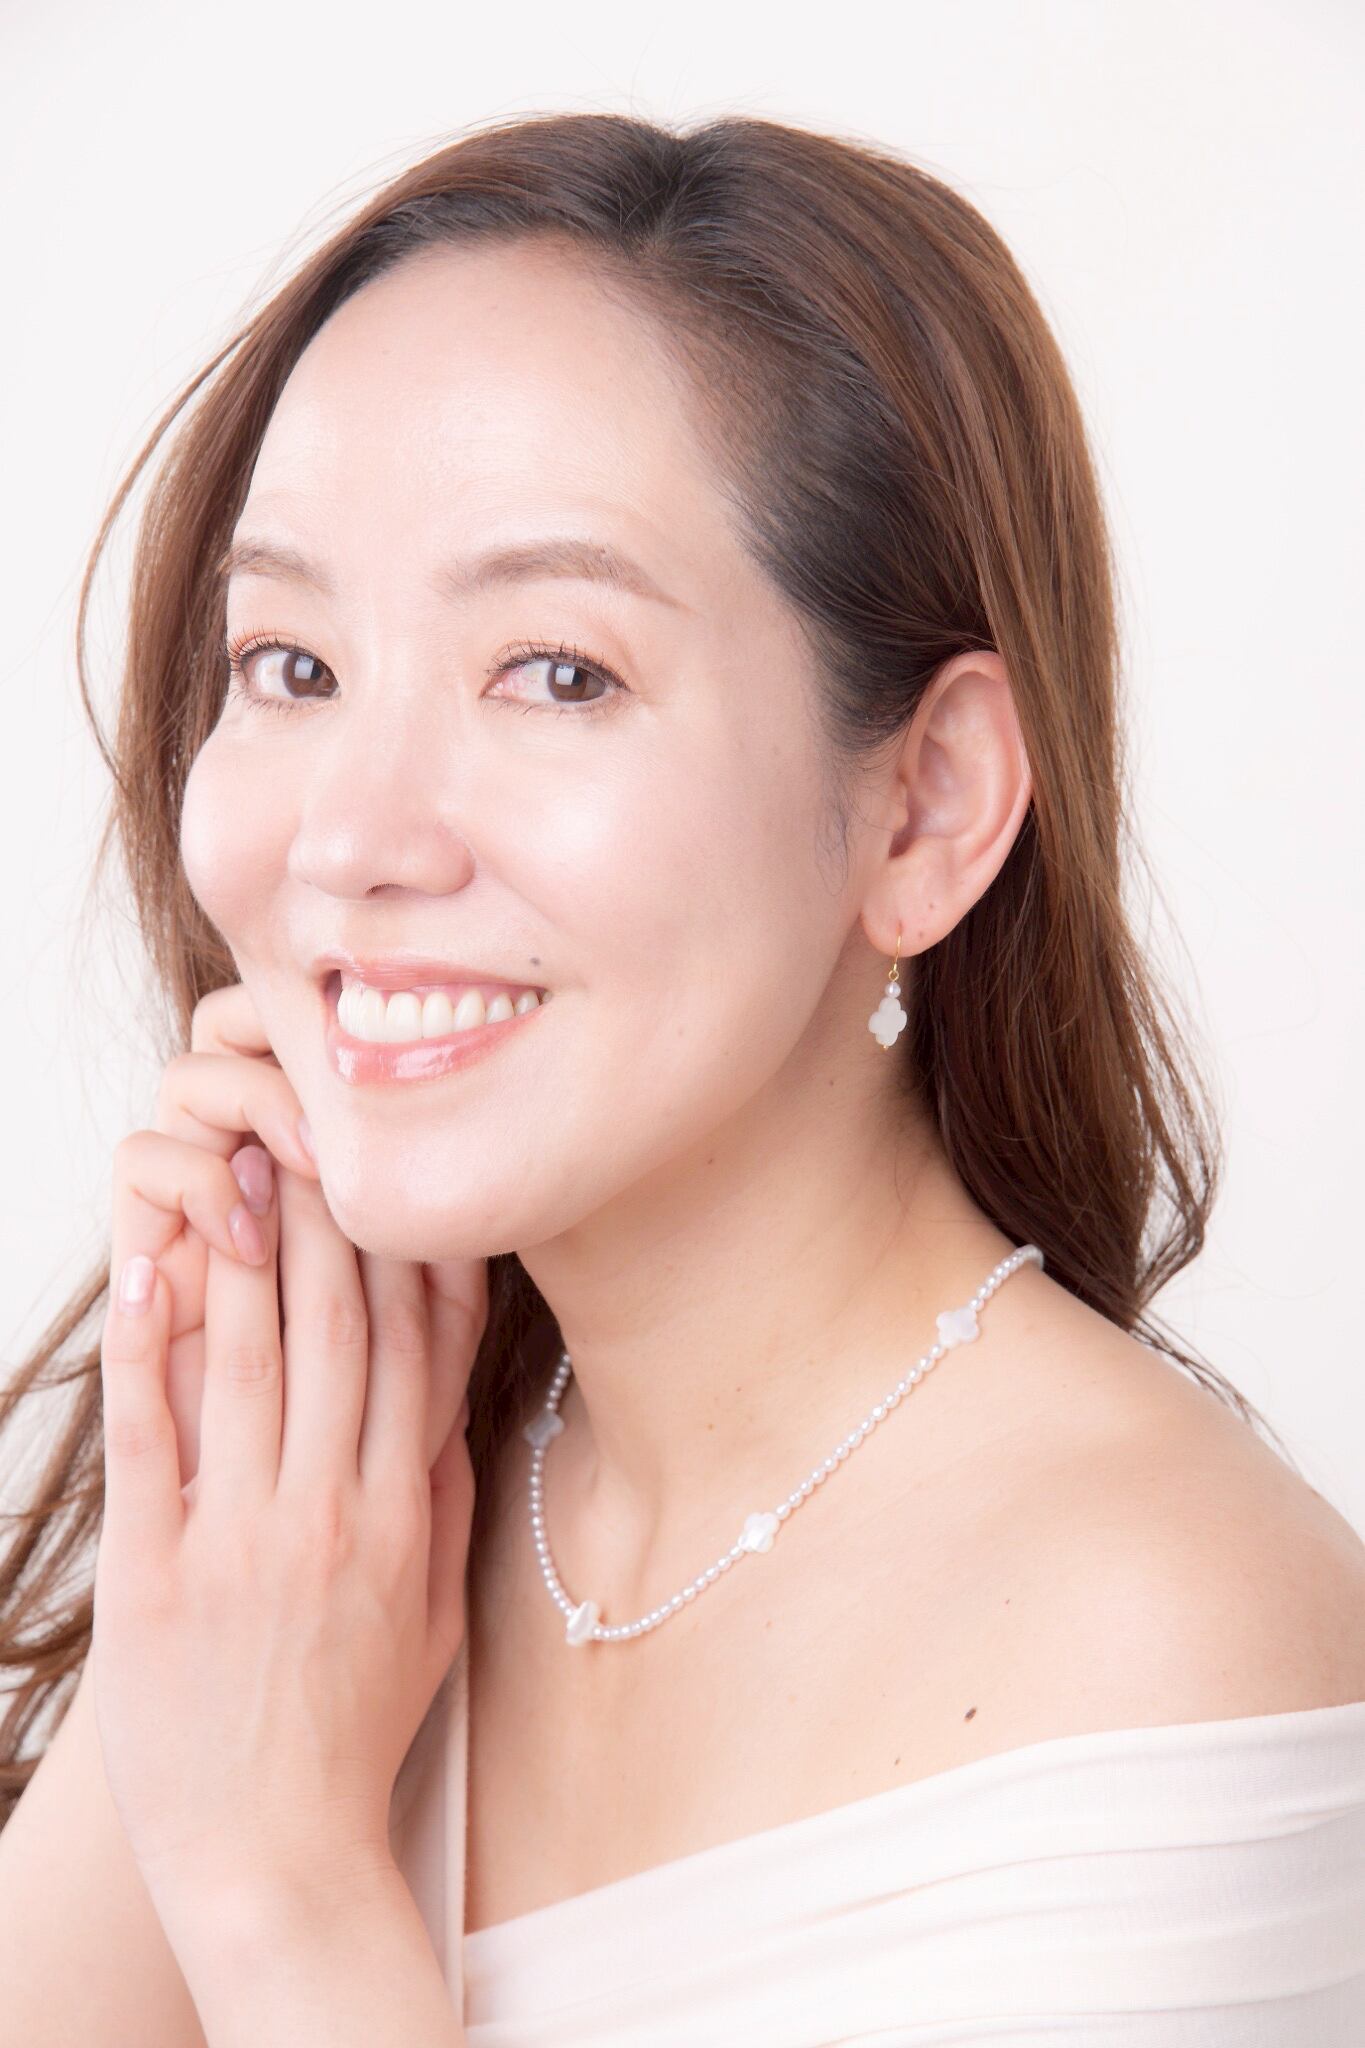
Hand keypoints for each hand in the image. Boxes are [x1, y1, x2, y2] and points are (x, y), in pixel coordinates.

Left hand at [91, 983, 487, 1922]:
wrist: (273, 1854)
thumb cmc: (353, 1730)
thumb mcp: (432, 1617)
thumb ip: (444, 1506)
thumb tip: (450, 1408)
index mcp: (408, 1516)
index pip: (423, 1352)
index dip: (415, 1251)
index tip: (406, 1174)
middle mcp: (336, 1512)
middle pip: (343, 1332)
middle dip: (332, 1218)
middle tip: (319, 1124)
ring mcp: (246, 1540)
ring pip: (254, 1361)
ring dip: (249, 1251)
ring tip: (240, 1161)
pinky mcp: (158, 1573)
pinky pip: (154, 1437)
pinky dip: (149, 1345)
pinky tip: (149, 1269)